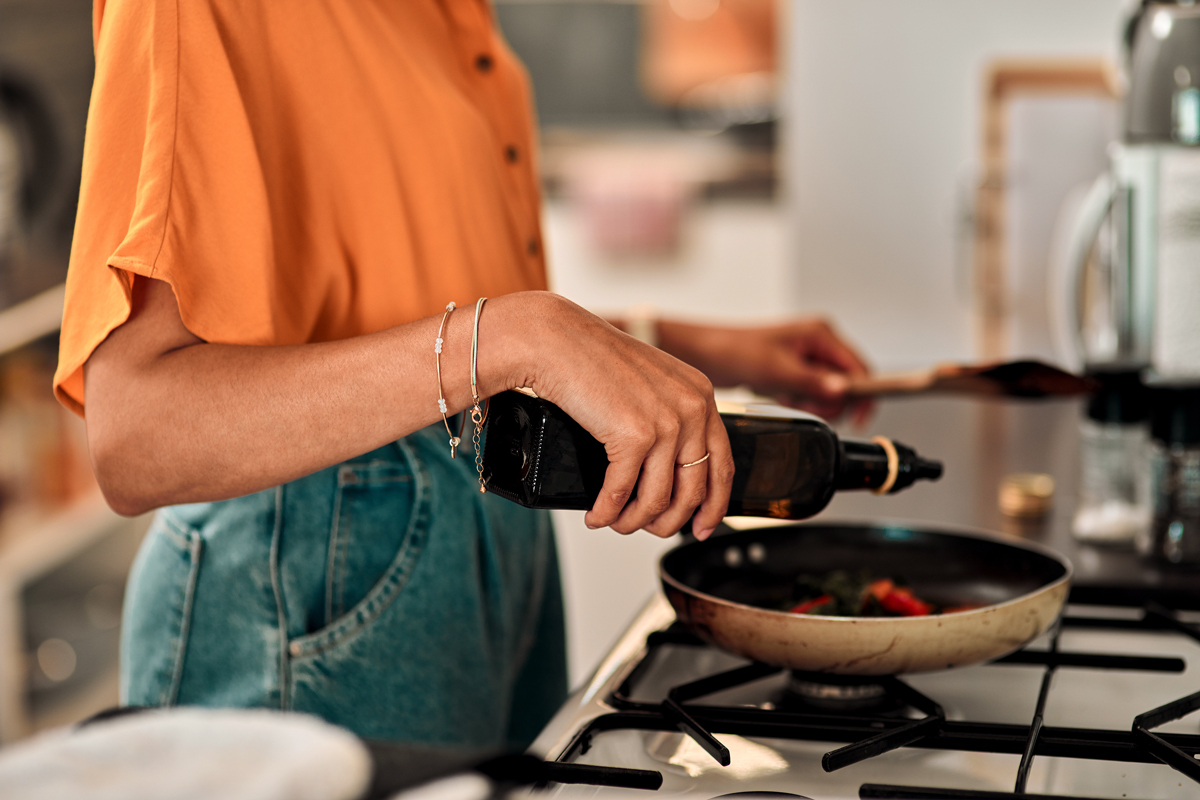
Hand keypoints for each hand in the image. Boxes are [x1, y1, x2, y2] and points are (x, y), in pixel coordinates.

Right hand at [492, 293, 733, 539]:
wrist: (556, 339)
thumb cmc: (592, 358)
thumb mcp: (651, 383)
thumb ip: (670, 416)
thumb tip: (669, 469)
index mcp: (700, 395)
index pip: (723, 464)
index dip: (714, 505)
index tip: (703, 526)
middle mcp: (692, 409)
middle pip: (693, 491)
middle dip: (669, 522)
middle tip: (649, 530)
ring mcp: (666, 423)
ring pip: (658, 499)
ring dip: (633, 521)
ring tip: (615, 522)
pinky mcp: (633, 436)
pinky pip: (622, 493)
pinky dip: (607, 512)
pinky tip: (597, 515)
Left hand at [657, 317, 872, 423]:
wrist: (708, 355)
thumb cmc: (737, 351)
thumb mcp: (778, 370)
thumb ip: (812, 381)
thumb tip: (842, 391)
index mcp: (821, 333)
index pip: (858, 367)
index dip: (862, 393)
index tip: (859, 417)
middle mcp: (819, 343)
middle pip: (846, 382)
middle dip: (828, 400)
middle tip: (803, 401)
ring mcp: (809, 358)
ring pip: (829, 391)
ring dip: (812, 401)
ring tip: (786, 395)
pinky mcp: (797, 371)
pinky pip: (811, 394)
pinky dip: (800, 400)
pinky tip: (780, 394)